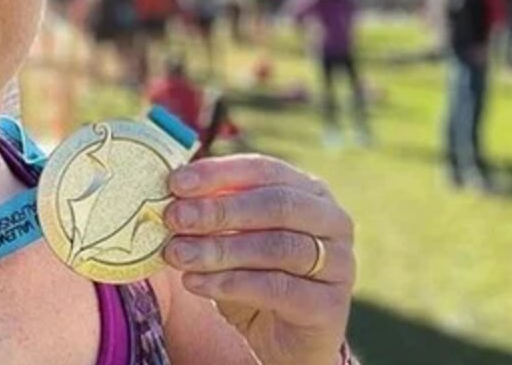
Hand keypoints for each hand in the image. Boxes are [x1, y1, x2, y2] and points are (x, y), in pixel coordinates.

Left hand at [163, 154, 354, 364]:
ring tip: (177, 254)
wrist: (285, 342)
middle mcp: (333, 221)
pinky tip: (195, 282)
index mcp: (310, 192)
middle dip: (219, 209)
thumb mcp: (232, 240)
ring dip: (220, 249)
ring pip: (276, 247)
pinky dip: (231, 283)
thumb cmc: (255, 279)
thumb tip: (172, 195)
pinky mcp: (330, 305)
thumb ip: (212, 215)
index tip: (176, 182)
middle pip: (276, 204)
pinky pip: (277, 288)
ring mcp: (339, 263)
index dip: (219, 173)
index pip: (264, 169)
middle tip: (175, 217)